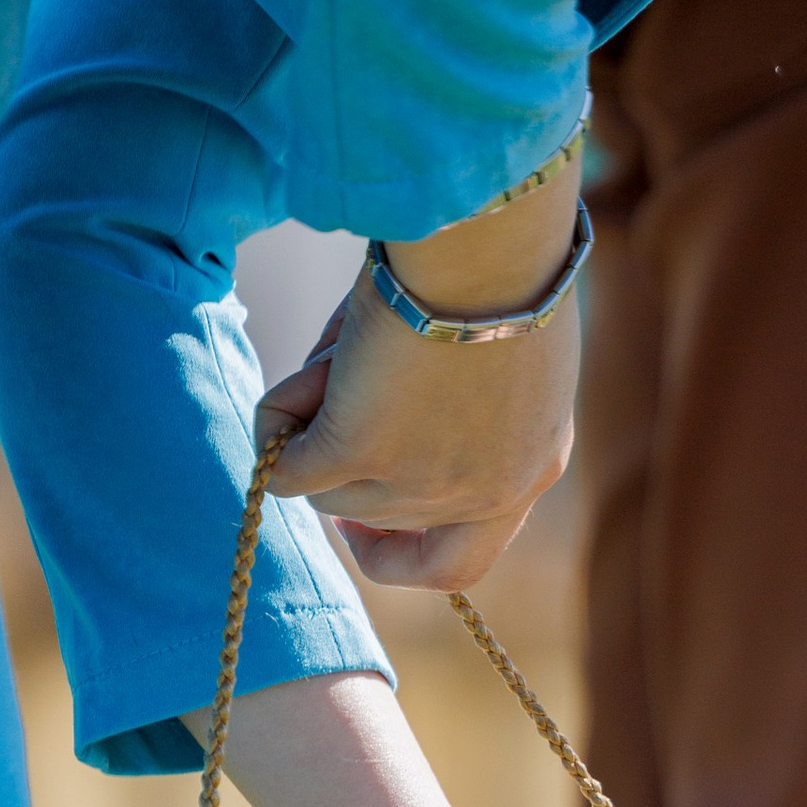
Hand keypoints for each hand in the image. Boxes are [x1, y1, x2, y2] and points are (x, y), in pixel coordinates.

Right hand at [257, 164, 583, 593]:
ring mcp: (421, 485)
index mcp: (530, 473)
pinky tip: (303, 376)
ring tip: (344, 352)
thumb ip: (449, 410)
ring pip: (328, 493)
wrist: (491, 243)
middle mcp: (482, 496)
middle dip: (349, 459)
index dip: (400, 550)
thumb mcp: (496, 361)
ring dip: (314, 427)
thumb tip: (343, 417)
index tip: (362, 520)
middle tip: (346, 380)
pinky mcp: (363, 454)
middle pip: (379, 515)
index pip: (458, 564)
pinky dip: (276, 425)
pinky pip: (286, 468)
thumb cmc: (499, 271)